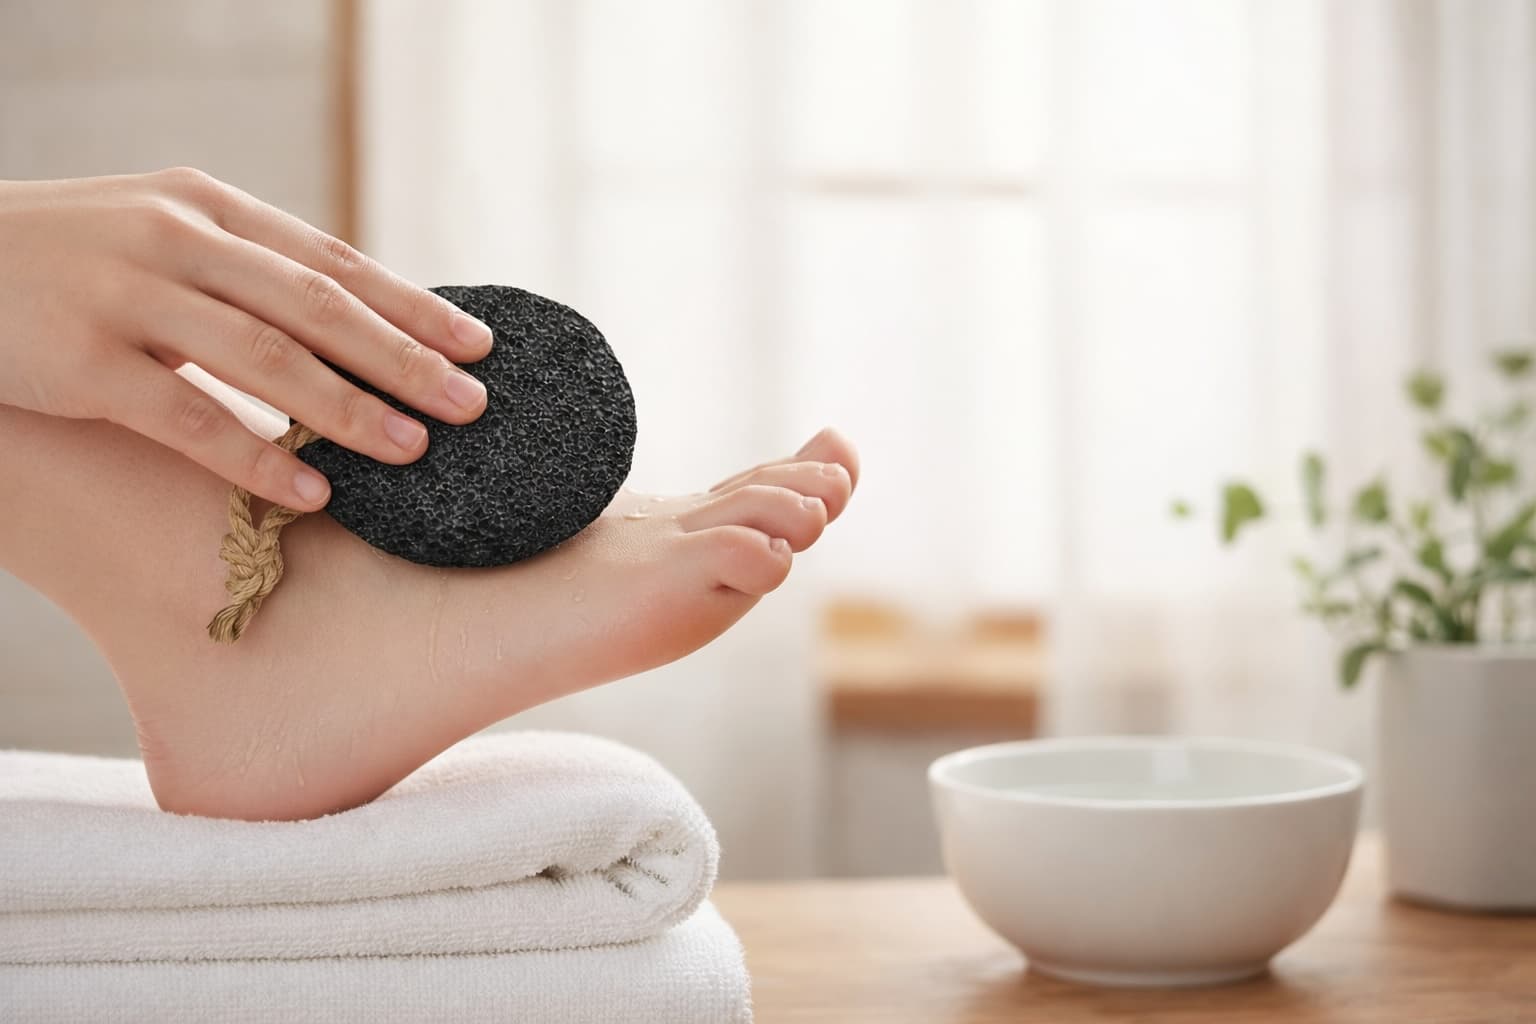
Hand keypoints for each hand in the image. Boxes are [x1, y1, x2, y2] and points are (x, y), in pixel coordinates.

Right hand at [0, 168, 492, 509]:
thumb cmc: (72, 261)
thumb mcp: (162, 237)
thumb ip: (248, 271)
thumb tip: (358, 326)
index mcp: (208, 208)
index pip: (334, 260)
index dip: (412, 304)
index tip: (479, 345)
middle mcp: (177, 241)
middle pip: (317, 305)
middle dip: (404, 358)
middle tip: (472, 405)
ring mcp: (128, 296)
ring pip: (265, 356)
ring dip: (348, 407)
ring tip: (413, 451)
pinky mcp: (82, 360)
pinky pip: (187, 416)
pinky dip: (255, 455)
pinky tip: (311, 489)